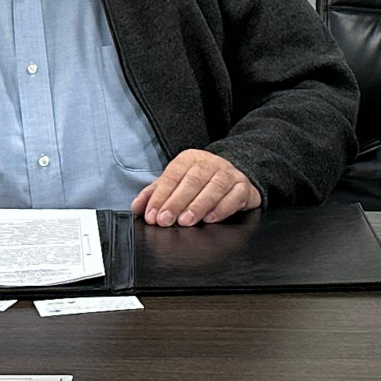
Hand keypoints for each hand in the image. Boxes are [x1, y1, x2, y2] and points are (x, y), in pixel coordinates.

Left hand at [130, 149, 258, 225]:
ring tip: (186, 221)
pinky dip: (222, 208)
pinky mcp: (243, 186)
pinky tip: (210, 219)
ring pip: (214, 187)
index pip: (172, 175)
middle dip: (176, 202)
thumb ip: (155, 194)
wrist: (233, 177)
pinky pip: (235, 196)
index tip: (152, 215)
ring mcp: (229, 173)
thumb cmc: (199, 183)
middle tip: (165, 220)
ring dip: (198, 205)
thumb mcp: (175, 184)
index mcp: (189, 159)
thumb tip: (137, 207)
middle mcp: (210, 163)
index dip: (160, 195)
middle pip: (192, 180)